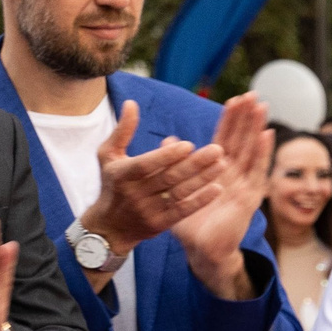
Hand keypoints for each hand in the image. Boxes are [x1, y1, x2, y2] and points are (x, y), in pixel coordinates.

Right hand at [81, 100, 227, 258]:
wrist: (109, 226)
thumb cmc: (112, 183)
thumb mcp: (108, 156)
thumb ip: (122, 131)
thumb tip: (132, 103)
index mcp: (121, 175)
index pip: (146, 165)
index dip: (166, 155)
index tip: (189, 144)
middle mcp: (134, 194)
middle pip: (168, 178)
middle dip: (194, 164)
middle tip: (218, 150)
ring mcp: (147, 211)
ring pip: (178, 193)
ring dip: (202, 179)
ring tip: (223, 164)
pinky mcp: (158, 225)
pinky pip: (182, 212)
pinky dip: (200, 200)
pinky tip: (217, 188)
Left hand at [170, 94, 270, 297]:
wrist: (201, 250)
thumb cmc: (190, 222)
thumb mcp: (175, 191)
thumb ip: (172, 166)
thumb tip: (167, 140)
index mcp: (216, 171)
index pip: (224, 139)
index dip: (230, 120)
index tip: (235, 99)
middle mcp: (233, 175)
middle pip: (241, 141)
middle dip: (247, 118)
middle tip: (253, 94)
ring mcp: (244, 185)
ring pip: (252, 151)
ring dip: (257, 129)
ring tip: (262, 107)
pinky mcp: (249, 198)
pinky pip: (257, 172)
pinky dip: (262, 153)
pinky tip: (267, 135)